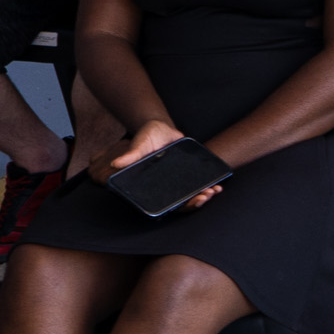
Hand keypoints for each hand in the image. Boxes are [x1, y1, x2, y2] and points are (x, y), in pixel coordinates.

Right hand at [89, 118, 224, 209]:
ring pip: (192, 195)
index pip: (166, 203)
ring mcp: (179, 180)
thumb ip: (131, 155)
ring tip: (213, 192)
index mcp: (154, 185)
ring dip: (204, 196)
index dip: (179, 206)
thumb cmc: (146, 138)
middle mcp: (167, 185)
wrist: (160, 127)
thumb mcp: (139, 145)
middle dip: (195, 202)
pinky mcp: (189, 172)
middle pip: (182, 202)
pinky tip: (218, 186)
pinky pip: (200, 183)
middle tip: (204, 197)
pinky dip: (210, 186)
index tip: (191, 203)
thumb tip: (115, 164)